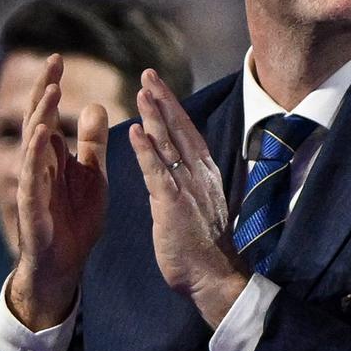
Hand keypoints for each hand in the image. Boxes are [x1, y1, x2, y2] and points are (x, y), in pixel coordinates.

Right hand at [7, 55, 108, 329]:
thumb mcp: (92, 172)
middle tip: (52, 60)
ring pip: (32, 143)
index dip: (52, 85)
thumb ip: (91, 142)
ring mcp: (34, 183)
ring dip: (41, 116)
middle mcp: (40, 163)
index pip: (50, 112)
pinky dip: (36, 156)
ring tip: (51, 90)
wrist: (67, 261)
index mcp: (54, 154)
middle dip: (44, 90)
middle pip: (38, 119)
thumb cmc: (76, 215)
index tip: (59, 57)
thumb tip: (96, 104)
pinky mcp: (33, 206)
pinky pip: (33, 177)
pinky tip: (41, 135)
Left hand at [130, 69, 246, 326]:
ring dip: (155, 116)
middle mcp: (199, 175)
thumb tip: (173, 174)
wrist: (214, 277)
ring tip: (142, 90)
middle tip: (149, 74)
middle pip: (180, 130)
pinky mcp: (173, 204)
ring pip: (170, 144)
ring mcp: (187, 188)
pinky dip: (146, 150)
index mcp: (204, 175)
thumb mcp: (197, 209)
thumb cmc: (203, 248)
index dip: (173, 109)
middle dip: (164, 101)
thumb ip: (185, 187)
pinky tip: (136, 131)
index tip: (159, 88)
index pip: (188, 134)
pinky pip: (157, 172)